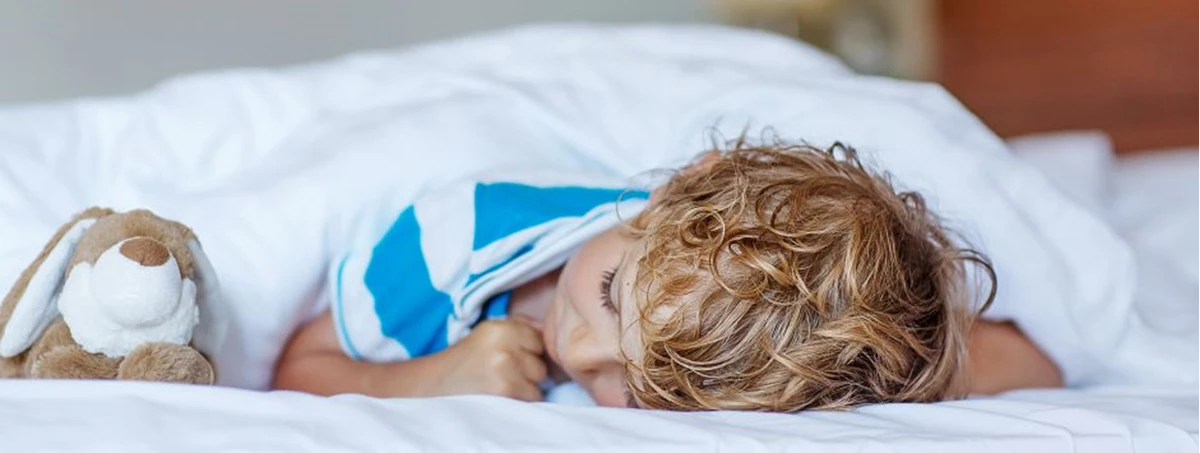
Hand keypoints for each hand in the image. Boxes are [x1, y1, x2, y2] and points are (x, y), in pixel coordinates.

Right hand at [427, 317, 547, 400]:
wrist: (434, 386)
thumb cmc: (464, 361)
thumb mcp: (487, 333)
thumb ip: (519, 326)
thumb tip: (546, 329)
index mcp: (500, 327)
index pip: (539, 339)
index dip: (528, 352)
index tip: (511, 359)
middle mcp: (504, 344)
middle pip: (541, 361)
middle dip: (529, 371)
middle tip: (504, 374)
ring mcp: (504, 367)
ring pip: (539, 381)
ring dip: (527, 387)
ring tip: (502, 385)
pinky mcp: (504, 390)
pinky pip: (533, 397)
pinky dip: (521, 400)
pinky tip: (501, 397)